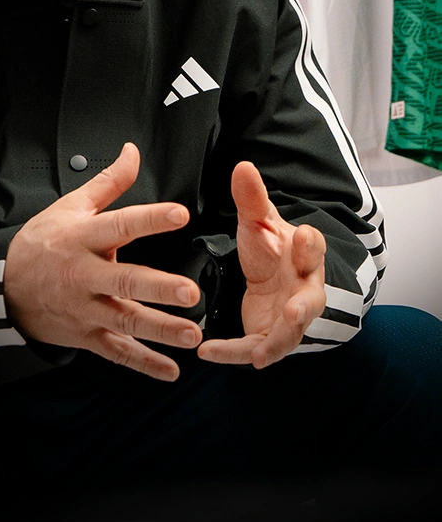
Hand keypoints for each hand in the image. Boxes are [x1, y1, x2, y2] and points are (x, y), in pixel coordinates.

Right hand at [3, 142, 201, 380]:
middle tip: (189, 292)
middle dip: (158, 288)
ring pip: (125, 321)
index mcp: (83, 238)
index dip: (149, 219)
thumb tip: (132, 151)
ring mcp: (85, 309)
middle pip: (125, 281)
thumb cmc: (43, 243)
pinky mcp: (86, 334)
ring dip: (160, 330)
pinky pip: (117, 352)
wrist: (5, 287)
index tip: (179, 214)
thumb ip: (109, 182)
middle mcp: (85, 275)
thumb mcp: (71, 206)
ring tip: (192, 335)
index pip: (119, 225)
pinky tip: (170, 371)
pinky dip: (143, 364)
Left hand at [198, 161, 326, 368]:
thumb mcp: (258, 221)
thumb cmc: (269, 246)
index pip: (313, 249)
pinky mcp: (268, 335)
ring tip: (259, 356)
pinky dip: (232, 353)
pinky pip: (252, 347)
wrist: (270, 276)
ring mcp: (289, 317)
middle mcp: (303, 289)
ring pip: (289, 334)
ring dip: (276, 343)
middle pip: (310, 300)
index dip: (310, 244)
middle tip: (294, 311)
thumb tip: (242, 165)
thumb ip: (251, 198)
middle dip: (304, 307)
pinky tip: (207, 352)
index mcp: (304, 256)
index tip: (304, 233)